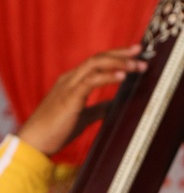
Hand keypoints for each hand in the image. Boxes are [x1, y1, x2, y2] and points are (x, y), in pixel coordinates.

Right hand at [19, 46, 145, 156]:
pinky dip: (107, 77)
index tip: (134, 54)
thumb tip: (113, 105)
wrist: (35, 142)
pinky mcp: (70, 97)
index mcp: (73, 81)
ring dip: (118, 63)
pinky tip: (122, 77)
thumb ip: (98, 108)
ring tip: (137, 65)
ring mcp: (69, 86)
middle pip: (98, 58)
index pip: (97, 62)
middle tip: (140, 50)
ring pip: (95, 64)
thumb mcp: (83, 116)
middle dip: (120, 53)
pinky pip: (90, 81)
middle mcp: (70, 78)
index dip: (116, 56)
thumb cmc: (56, 130)